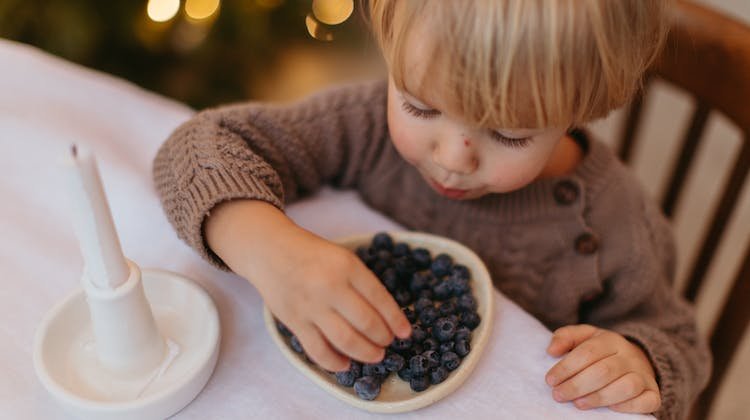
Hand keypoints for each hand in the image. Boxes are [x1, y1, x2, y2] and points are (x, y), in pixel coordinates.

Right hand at [206, 200, 411, 371]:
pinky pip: (318, 350)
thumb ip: (362, 283)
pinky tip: (345, 364)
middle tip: (388, 343)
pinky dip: (335, 362)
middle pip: (367, 323)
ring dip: (366, 353)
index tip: (406, 333)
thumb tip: (387, 317)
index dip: (397, 320)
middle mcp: (330, 286)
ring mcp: (311, 306)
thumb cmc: (313, 255)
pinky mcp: (294, 321)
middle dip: (383, 339)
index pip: (380, 299)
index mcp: (347, 266)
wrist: (270, 250)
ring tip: (374, 355)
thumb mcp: (343, 258)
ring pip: (346, 341)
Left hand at [545, 324, 660, 413]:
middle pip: (604, 371)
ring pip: (626, 387)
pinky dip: (628, 407)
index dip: (567, 367)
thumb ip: (565, 337)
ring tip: (578, 404)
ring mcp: (644, 375)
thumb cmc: (601, 351)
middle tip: (558, 395)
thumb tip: (551, 350)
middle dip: (577, 385)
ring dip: (599, 397)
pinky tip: (609, 410)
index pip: (587, 352)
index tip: (550, 380)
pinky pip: (647, 401)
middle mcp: (629, 356)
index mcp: (610, 340)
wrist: (637, 359)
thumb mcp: (583, 337)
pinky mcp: (653, 393)